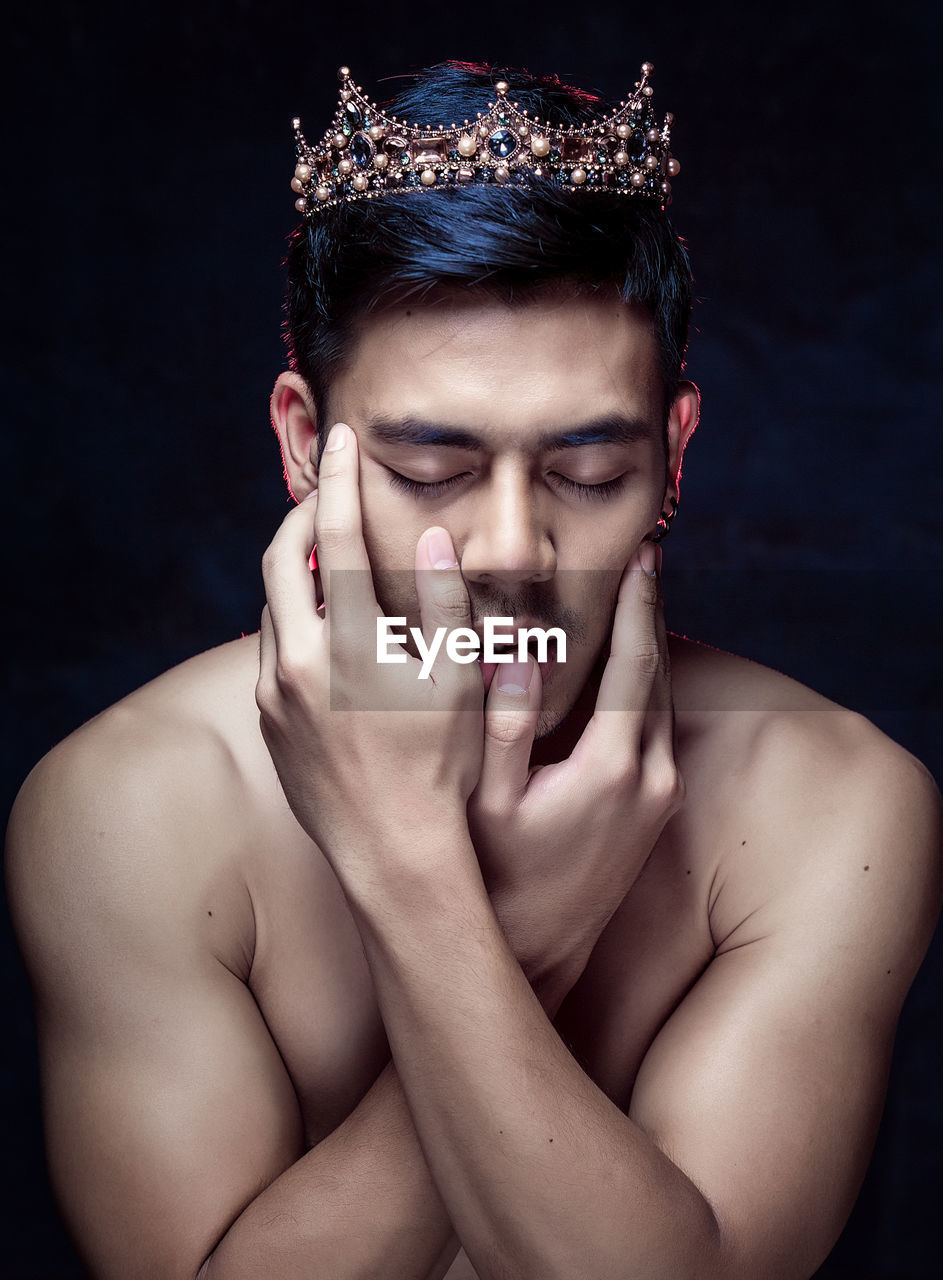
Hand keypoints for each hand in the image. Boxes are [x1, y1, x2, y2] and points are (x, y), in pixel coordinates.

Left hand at [256, 423, 483, 886]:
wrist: (393, 851)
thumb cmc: (442, 768)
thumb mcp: (461, 679)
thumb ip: (446, 601)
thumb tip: (430, 536)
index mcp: (348, 643)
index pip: (336, 535)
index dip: (341, 478)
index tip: (343, 439)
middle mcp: (297, 662)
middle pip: (280, 555)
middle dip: (303, 512)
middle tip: (331, 492)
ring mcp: (276, 694)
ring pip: (271, 604)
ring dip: (298, 570)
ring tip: (333, 560)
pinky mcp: (269, 722)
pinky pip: (271, 651)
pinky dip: (293, 621)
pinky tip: (326, 631)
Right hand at [467, 542, 682, 1004]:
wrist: (535, 953)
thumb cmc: (495, 878)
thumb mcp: (483, 802)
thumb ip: (500, 725)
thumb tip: (518, 652)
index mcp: (613, 767)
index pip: (638, 664)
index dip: (640, 604)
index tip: (643, 553)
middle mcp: (652, 778)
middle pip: (663, 673)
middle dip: (651, 612)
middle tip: (643, 556)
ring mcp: (661, 796)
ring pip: (666, 700)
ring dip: (652, 647)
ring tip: (636, 597)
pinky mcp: (658, 809)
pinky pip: (661, 726)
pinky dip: (648, 685)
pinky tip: (627, 665)